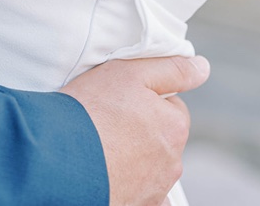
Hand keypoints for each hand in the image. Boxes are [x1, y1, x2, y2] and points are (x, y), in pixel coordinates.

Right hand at [62, 55, 209, 205]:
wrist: (58, 159)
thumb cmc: (90, 112)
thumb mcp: (129, 72)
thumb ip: (171, 69)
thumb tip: (201, 67)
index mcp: (174, 126)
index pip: (171, 106)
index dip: (143, 98)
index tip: (119, 99)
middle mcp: (172, 161)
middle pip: (160, 137)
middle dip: (139, 129)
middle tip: (106, 120)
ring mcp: (155, 187)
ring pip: (150, 165)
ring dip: (132, 156)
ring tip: (99, 145)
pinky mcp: (138, 204)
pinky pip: (142, 193)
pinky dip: (130, 183)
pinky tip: (109, 173)